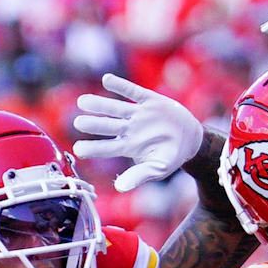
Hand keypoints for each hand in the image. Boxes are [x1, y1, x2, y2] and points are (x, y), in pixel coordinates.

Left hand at [73, 73, 203, 191]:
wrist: (190, 138)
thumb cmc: (171, 156)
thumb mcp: (158, 168)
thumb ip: (139, 176)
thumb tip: (120, 188)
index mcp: (129, 146)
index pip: (107, 148)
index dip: (93, 148)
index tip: (77, 150)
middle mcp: (129, 129)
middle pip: (107, 126)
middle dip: (93, 124)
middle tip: (77, 123)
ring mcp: (138, 114)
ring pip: (116, 108)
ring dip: (100, 104)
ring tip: (82, 101)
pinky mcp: (150, 100)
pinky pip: (133, 92)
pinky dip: (121, 86)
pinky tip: (107, 80)